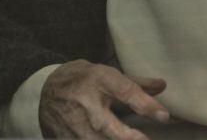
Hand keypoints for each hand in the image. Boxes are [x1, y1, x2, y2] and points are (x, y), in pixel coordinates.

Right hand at [40, 60, 168, 139]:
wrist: (43, 89)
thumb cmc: (81, 80)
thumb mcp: (105, 74)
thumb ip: (134, 84)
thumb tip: (163, 86)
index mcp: (96, 79)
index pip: (124, 91)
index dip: (145, 104)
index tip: (164, 116)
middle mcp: (84, 102)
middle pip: (108, 126)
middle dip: (129, 138)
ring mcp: (72, 124)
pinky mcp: (64, 139)